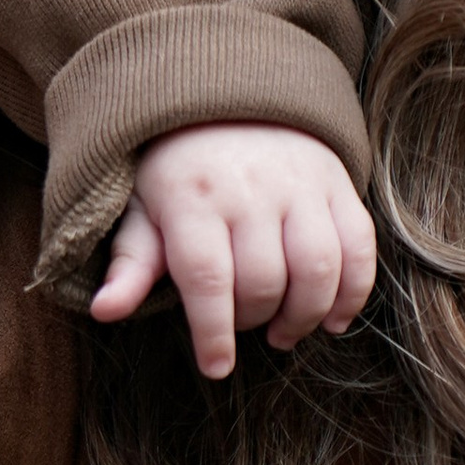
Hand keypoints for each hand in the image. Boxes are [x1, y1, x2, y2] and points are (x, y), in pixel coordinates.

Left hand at [91, 124, 377, 379]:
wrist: (230, 97)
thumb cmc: (176, 169)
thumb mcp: (141, 208)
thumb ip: (131, 263)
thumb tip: (104, 312)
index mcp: (191, 195)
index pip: (207, 277)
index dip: (214, 331)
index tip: (216, 367)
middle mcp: (250, 187)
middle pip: (263, 280)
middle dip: (251, 320)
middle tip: (240, 324)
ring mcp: (300, 183)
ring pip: (317, 268)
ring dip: (304, 315)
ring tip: (283, 332)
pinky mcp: (337, 183)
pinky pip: (359, 246)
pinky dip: (353, 292)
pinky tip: (332, 318)